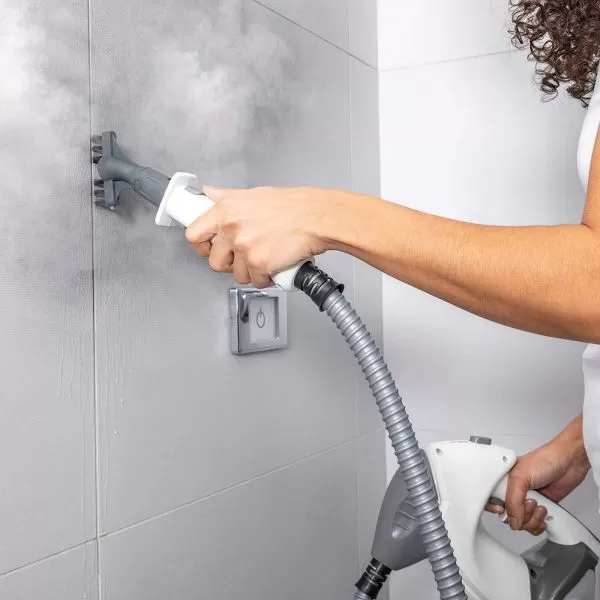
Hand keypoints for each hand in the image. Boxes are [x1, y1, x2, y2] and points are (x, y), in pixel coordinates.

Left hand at [185, 185, 342, 287]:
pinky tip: (274, 265)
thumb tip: (208, 194)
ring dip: (250, 272)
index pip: (193, 234)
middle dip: (229, 264)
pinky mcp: (259, 264)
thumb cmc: (292, 206)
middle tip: (243, 257)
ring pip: (236, 274)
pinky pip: (256, 281)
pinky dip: (266, 278)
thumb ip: (226, 197)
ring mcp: (244, 247)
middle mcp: (231, 228)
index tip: (210, 248)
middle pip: (214, 261)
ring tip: (264, 258)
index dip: (202, 246)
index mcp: (225, 210)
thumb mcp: (253, 194)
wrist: (316, 218)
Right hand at [487, 416, 588, 534]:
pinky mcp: (541, 508)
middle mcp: (514, 492)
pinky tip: (545, 512)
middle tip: (529, 501)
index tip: (505, 510)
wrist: (570, 462)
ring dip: (533, 519)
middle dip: (521, 515)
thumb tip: (513, 521)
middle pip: (509, 517)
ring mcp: (528, 501)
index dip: (497, 510)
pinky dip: (540, 524)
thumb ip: (513, 501)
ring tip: (540, 505)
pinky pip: (535, 525)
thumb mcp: (521, 477)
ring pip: (523, 524)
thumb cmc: (545, 460)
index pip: (492, 502)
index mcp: (503, 481)